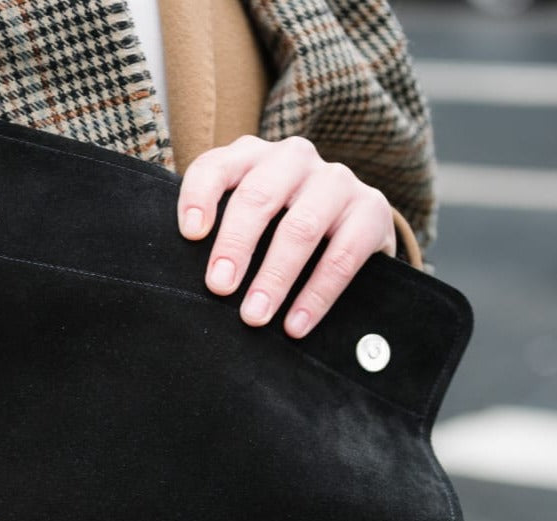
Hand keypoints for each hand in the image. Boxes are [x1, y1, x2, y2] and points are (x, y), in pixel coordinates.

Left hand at [176, 134, 395, 339]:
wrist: (351, 233)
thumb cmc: (276, 234)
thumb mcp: (246, 226)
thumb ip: (217, 237)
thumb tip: (185, 283)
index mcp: (252, 158)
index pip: (217, 167)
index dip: (200, 197)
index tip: (190, 235)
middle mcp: (294, 159)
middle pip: (259, 195)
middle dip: (236, 244)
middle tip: (219, 288)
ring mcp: (336, 180)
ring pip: (302, 226)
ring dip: (275, 276)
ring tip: (254, 317)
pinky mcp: (372, 209)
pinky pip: (343, 254)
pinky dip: (316, 295)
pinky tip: (295, 325)